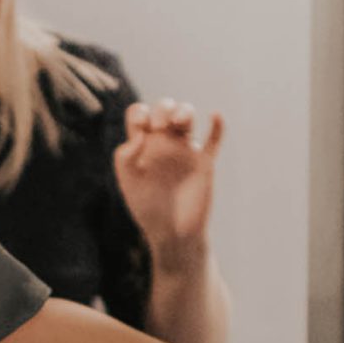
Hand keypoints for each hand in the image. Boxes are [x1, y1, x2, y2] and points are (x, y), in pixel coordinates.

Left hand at [113, 99, 224, 261]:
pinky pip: (214, 140)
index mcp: (142, 146)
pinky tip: (215, 116)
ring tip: (179, 121)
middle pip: (164, 109)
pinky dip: (217, 127)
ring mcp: (184, 151)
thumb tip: (141, 133)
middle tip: (160, 126)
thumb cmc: (147, 209)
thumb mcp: (128, 181)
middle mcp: (163, 143)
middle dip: (163, 109)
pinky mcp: (204, 162)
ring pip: (187, 117)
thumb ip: (126, 154)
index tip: (141, 129)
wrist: (172, 233)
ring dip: (184, 111)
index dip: (140, 113)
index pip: (139, 114)